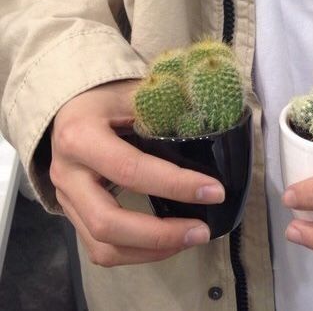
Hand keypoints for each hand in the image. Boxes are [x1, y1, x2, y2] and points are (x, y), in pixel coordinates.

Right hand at [50, 79, 224, 266]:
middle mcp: (67, 173)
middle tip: (202, 231)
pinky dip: (136, 253)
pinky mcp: (72, 213)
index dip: (175, 184)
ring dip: (150, 250)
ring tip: (190, 238)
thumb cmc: (106, 95)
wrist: (68, 105)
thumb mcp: (132, 91)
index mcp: (81, 137)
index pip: (131, 169)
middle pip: (108, 222)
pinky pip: (99, 248)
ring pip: (101, 245)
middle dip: (160, 234)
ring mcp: (65, 197)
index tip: (214, 191)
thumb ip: (165, 107)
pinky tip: (167, 242)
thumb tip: (213, 122)